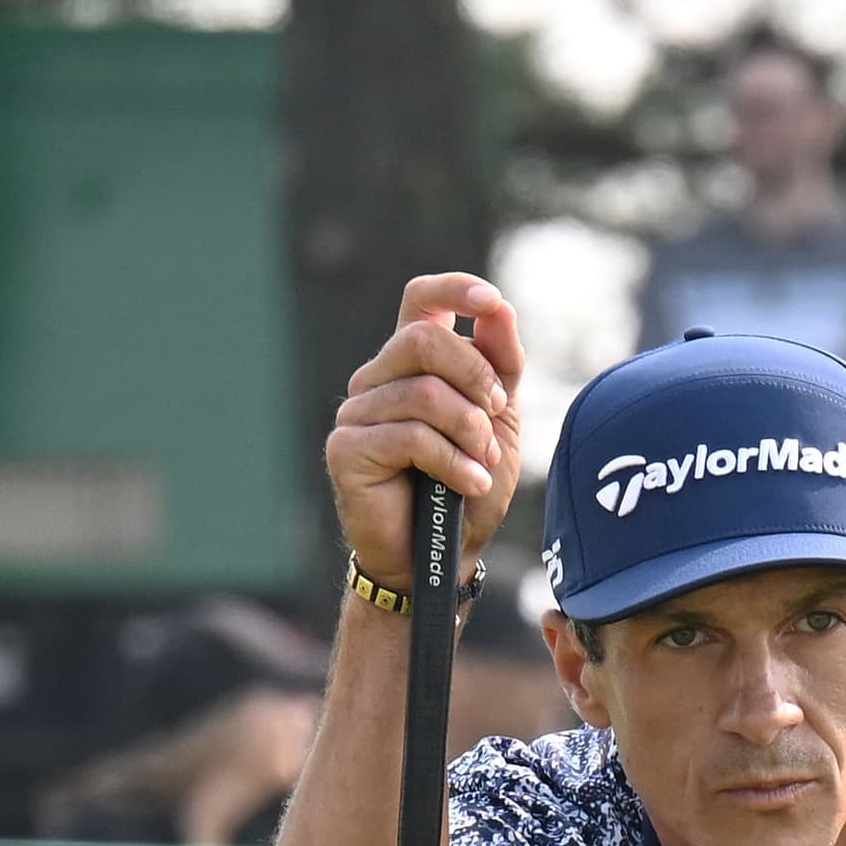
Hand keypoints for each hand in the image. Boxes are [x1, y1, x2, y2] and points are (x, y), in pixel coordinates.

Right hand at [328, 274, 528, 593]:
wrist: (441, 555)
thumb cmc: (466, 488)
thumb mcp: (497, 421)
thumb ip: (500, 366)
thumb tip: (499, 310)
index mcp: (410, 364)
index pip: (420, 301)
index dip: (453, 289)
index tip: (491, 302)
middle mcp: (376, 380)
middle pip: (425, 339)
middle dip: (476, 377)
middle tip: (493, 418)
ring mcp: (355, 413)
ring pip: (424, 392)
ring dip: (469, 431)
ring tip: (481, 464)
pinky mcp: (345, 448)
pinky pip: (410, 436)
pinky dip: (453, 462)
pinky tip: (468, 484)